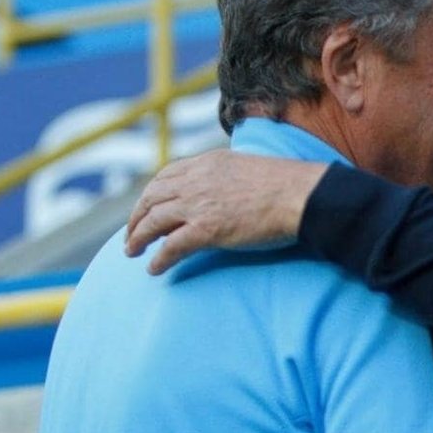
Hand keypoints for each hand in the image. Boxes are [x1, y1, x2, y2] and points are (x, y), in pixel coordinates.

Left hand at [124, 150, 327, 274]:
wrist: (301, 195)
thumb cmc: (287, 185)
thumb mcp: (250, 168)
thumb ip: (230, 177)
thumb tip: (229, 191)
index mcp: (208, 163)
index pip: (166, 175)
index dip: (151, 194)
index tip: (147, 207)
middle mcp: (196, 181)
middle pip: (151, 197)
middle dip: (136, 217)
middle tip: (132, 234)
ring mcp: (198, 205)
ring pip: (152, 221)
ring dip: (137, 238)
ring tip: (132, 252)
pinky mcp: (206, 229)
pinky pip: (171, 247)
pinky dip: (159, 259)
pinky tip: (154, 269)